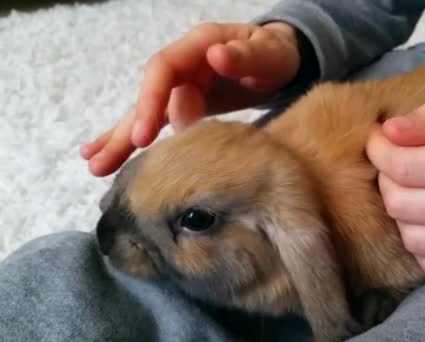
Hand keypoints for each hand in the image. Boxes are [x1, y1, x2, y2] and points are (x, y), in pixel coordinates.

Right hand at [81, 22, 299, 176]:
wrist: (278, 60)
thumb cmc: (275, 55)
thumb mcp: (268, 53)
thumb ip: (246, 56)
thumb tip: (216, 56)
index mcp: (198, 46)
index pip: (163, 69)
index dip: (150, 100)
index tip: (145, 136)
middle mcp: (183, 65)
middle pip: (147, 94)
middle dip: (127, 129)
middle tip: (104, 162)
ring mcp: (181, 85)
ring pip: (146, 112)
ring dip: (120, 139)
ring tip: (94, 166)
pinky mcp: (184, 104)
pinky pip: (156, 122)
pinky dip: (133, 138)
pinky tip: (109, 155)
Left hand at [366, 93, 424, 276]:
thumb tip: (389, 131)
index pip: (411, 167)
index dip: (381, 152)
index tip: (379, 139)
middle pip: (405, 205)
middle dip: (386, 180)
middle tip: (395, 162)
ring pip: (413, 238)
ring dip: (400, 211)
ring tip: (411, 188)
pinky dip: (419, 239)